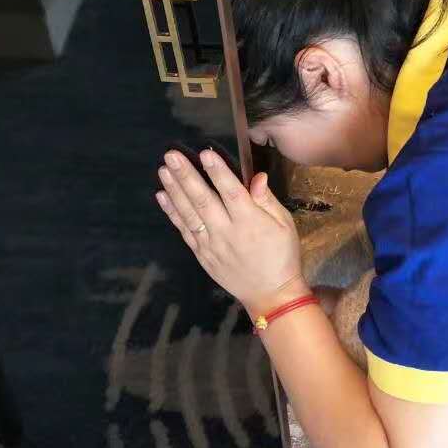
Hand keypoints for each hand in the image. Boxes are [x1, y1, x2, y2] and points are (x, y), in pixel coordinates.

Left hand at [156, 149, 305, 319]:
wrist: (271, 295)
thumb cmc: (282, 255)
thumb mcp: (285, 225)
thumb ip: (267, 200)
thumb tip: (257, 177)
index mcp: (250, 221)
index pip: (231, 191)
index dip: (217, 172)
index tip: (204, 153)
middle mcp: (226, 232)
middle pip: (203, 200)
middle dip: (186, 175)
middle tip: (171, 155)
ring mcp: (211, 245)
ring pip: (189, 214)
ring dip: (174, 190)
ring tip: (164, 170)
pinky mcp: (202, 255)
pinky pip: (184, 231)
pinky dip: (172, 213)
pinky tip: (163, 196)